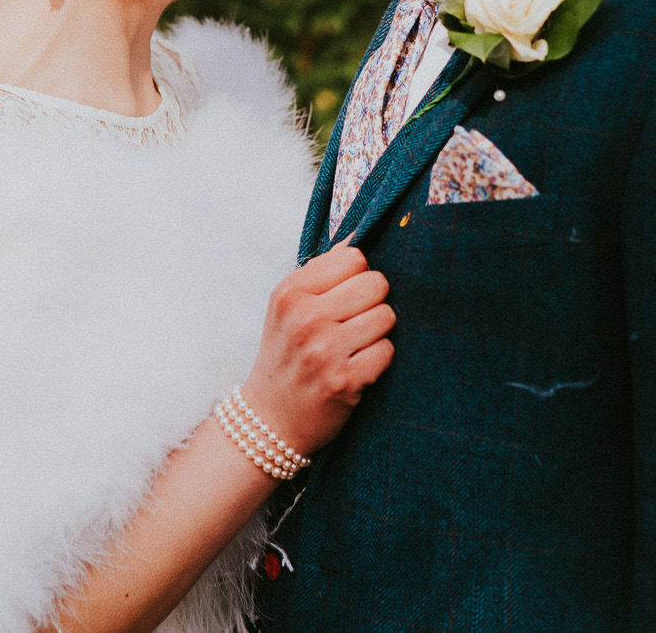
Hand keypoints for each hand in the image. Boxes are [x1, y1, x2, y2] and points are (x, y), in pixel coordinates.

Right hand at [238, 241, 394, 457]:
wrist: (268, 419)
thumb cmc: (285, 355)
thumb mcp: (288, 306)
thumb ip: (322, 270)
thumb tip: (358, 235)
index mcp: (290, 292)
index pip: (354, 258)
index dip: (356, 277)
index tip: (343, 298)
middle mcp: (305, 318)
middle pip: (376, 283)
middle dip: (372, 302)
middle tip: (353, 323)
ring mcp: (324, 351)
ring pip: (387, 316)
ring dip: (377, 333)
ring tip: (353, 347)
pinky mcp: (344, 381)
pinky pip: (387, 351)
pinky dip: (378, 360)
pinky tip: (357, 368)